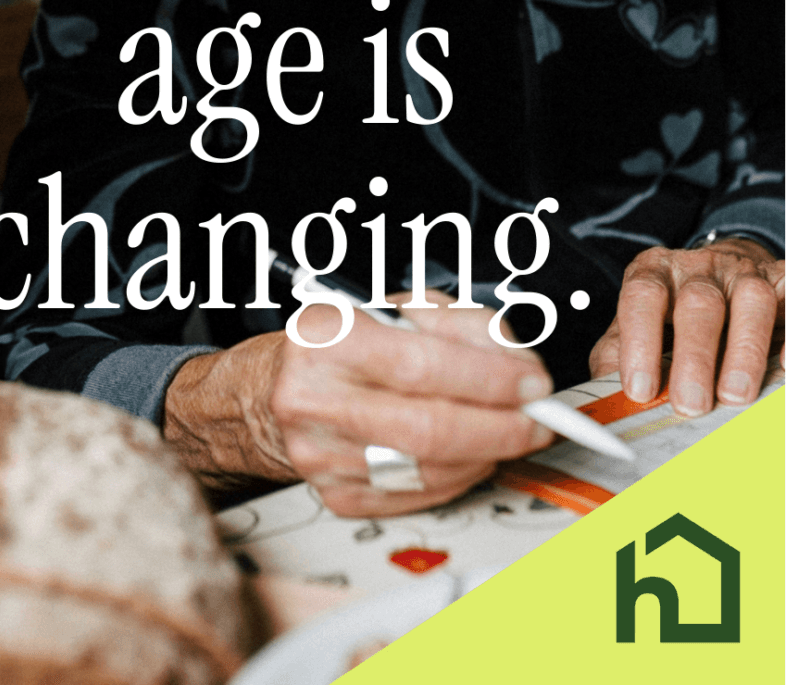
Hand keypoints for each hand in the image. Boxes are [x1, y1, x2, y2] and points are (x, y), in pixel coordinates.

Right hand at [163, 293, 554, 517]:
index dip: (489, 377)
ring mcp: (321, 454)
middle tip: (537, 420)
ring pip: (428, 468)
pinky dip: (457, 477)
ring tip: (506, 432)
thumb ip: (458, 323)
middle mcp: (315, 398)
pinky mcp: (334, 495)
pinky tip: (469, 454)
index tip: (532, 382)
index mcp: (327, 338)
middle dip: (500, 426)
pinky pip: (416, 496)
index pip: (422, 364)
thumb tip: (515, 360)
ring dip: (486, 454)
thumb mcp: (390, 307)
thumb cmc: (334, 345)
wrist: (265, 394)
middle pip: (428, 427)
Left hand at [589, 239, 783, 415]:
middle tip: (691, 405)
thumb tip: (606, 396)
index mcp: (654, 272)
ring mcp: (744, 272)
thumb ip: (617, 354)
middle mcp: (699, 267)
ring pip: (751, 300)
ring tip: (735, 396)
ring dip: (745, 350)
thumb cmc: (670, 310)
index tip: (640, 390)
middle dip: (695, 357)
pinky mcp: (780, 279)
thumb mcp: (634, 324)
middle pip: (698, 303)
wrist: (719, 268)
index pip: (642, 296)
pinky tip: (785, 366)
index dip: (639, 342)